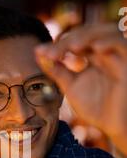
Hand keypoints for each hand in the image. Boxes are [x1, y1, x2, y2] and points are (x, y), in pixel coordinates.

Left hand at [35, 23, 126, 154]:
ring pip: (106, 31)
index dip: (59, 44)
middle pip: (88, 32)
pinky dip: (110, 42)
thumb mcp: (71, 87)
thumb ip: (57, 70)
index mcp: (92, 55)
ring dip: (88, 36)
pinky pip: (123, 44)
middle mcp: (106, 51)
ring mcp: (118, 55)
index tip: (41, 53)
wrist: (115, 126)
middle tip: (53, 53)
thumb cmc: (96, 108)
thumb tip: (38, 52)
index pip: (75, 39)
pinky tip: (96, 48)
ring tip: (72, 46)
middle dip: (69, 40)